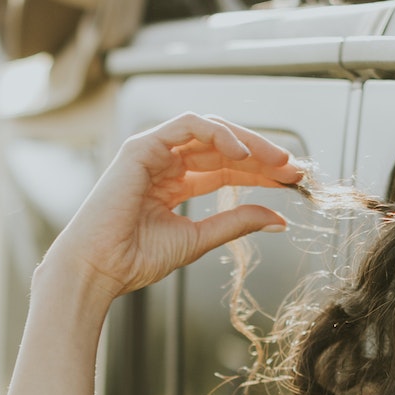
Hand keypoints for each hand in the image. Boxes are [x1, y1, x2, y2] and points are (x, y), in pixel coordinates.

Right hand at [40, 113, 303, 303]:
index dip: (261, 172)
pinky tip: (243, 154)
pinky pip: (189, 125)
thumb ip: (236, 223)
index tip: (292, 181)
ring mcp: (153, 151)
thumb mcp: (199, 239)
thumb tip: (277, 218)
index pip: (226, 168)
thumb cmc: (134, 259)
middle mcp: (165, 162)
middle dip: (262, 155)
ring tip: (277, 161)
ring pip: (211, 131)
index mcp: (174, 182)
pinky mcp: (143, 145)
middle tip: (294, 168)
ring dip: (248, 142)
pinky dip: (218, 134)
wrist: (99, 269)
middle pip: (223, 147)